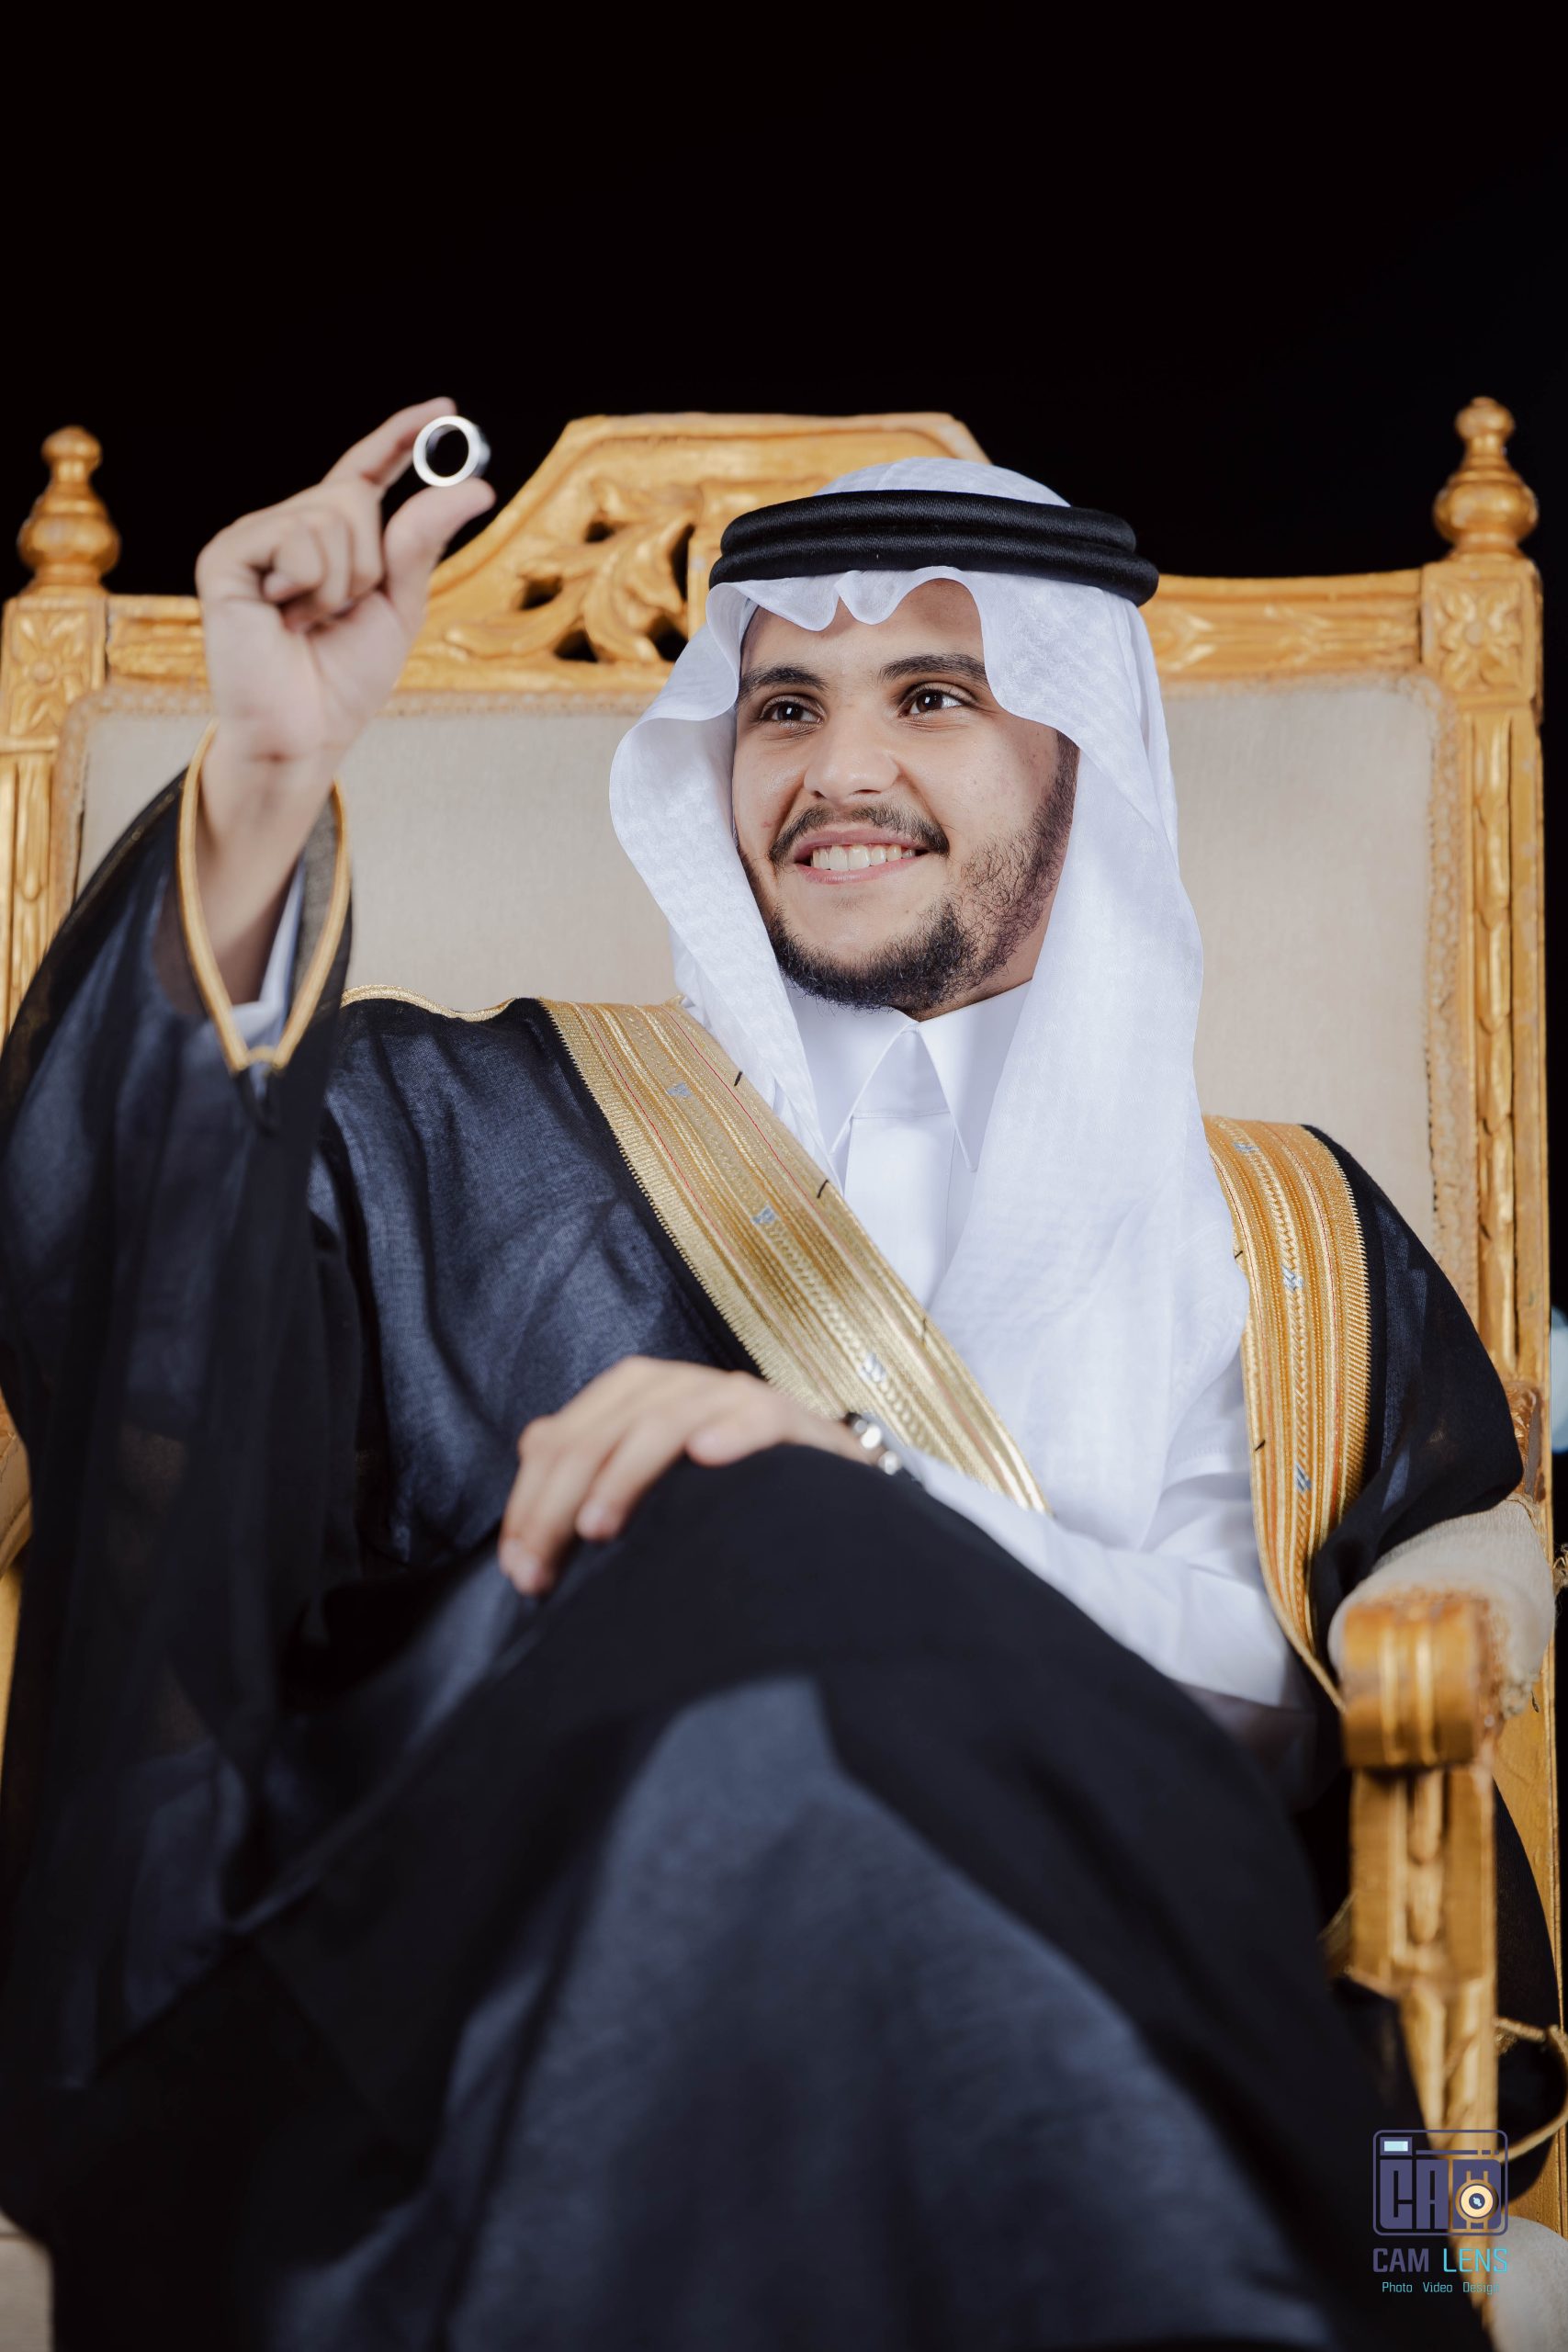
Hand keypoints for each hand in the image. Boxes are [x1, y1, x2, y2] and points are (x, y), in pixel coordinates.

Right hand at [193, 399, 494, 995]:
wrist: (303, 735)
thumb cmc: (343, 681)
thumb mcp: (399, 607)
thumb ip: (422, 543)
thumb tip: (474, 486)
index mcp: (328, 538)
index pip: (365, 471)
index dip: (400, 438)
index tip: (445, 409)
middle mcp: (288, 527)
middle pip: (354, 495)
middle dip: (369, 561)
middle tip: (340, 611)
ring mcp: (254, 538)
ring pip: (330, 516)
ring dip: (340, 582)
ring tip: (309, 621)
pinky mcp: (226, 556)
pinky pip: (297, 539)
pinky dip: (309, 587)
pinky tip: (281, 618)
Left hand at [498, 1357, 869, 1593]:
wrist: (824, 1491)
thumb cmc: (723, 1494)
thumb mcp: (648, 1485)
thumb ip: (590, 1468)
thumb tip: (528, 1472)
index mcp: (637, 1395)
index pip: (562, 1438)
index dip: (530, 1502)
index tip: (518, 1570)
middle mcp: (681, 1386)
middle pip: (601, 1432)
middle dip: (558, 1502)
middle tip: (539, 1570)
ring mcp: (735, 1398)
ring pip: (665, 1422)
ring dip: (625, 1473)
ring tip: (598, 1527)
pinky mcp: (791, 1420)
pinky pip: (758, 1416)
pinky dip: (733, 1431)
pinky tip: (708, 1457)